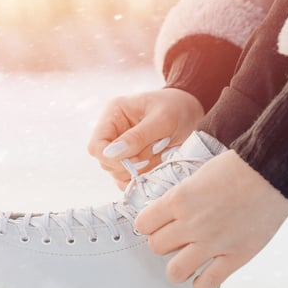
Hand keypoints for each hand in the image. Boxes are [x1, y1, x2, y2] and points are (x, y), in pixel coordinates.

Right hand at [87, 88, 203, 188]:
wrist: (191, 111)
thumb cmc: (177, 108)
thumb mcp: (162, 120)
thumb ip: (137, 137)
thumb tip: (112, 153)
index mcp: (113, 115)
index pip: (96, 146)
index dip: (110, 159)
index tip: (133, 161)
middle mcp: (112, 132)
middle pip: (106, 163)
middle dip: (129, 165)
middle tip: (152, 155)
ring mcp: (120, 148)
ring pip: (117, 173)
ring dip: (139, 171)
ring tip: (157, 154)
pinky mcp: (131, 160)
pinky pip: (128, 178)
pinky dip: (143, 177)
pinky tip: (156, 163)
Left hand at [134, 150, 287, 287]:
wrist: (273, 169)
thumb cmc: (239, 167)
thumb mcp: (198, 175)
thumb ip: (182, 198)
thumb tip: (170, 215)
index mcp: (179, 200)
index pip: (143, 224)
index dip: (149, 225)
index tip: (156, 225)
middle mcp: (192, 224)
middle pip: (156, 247)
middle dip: (164, 243)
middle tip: (176, 239)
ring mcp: (213, 243)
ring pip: (175, 271)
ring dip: (178, 267)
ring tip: (187, 261)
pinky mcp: (236, 256)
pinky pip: (207, 283)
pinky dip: (202, 282)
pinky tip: (205, 272)